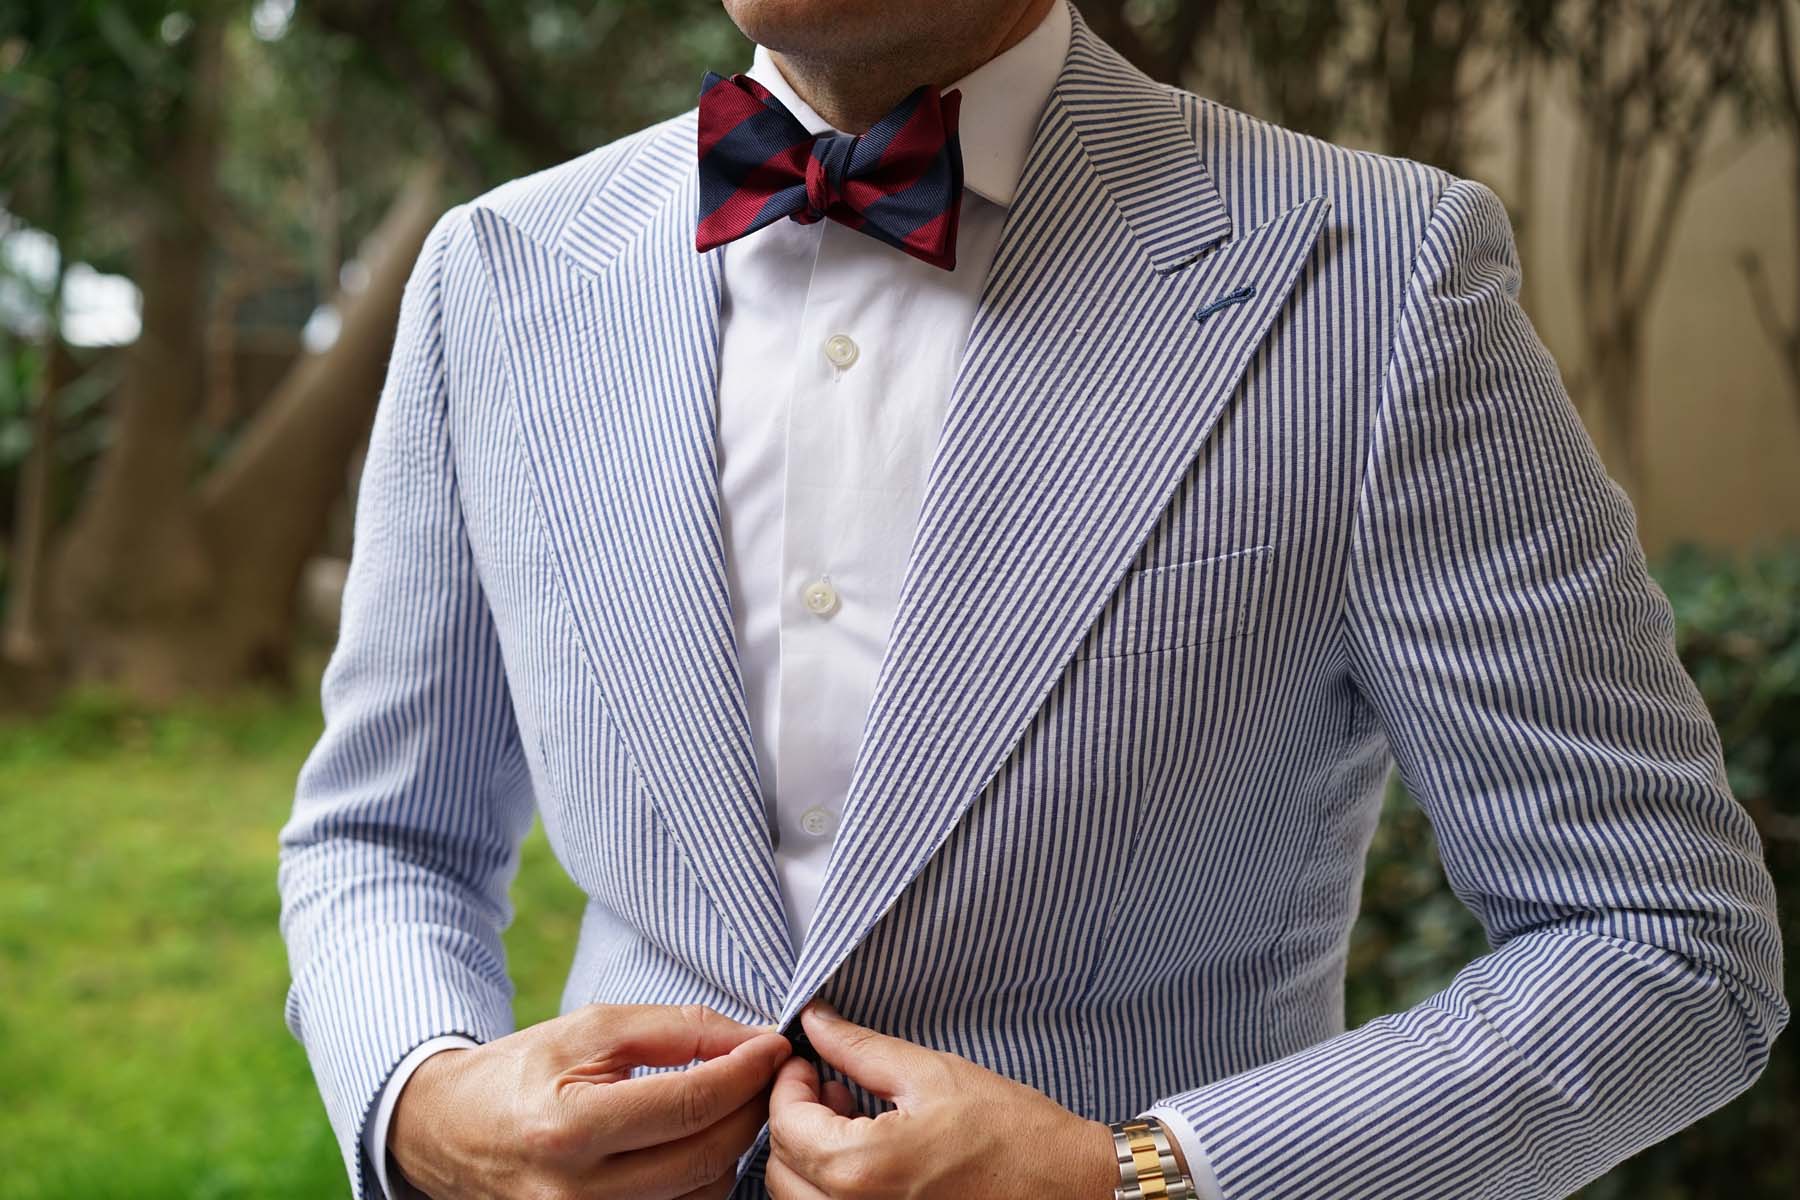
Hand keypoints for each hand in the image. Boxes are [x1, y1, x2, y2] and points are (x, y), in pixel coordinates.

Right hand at [388, 1003, 791, 1198]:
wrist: (449, 1131)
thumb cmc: (523, 1071)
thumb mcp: (591, 1029)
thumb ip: (676, 1029)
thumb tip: (750, 1039)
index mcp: (571, 1128)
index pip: (691, 1104)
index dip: (746, 1071)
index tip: (774, 1045)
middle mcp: (578, 1193)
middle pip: (706, 1156)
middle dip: (751, 1108)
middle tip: (768, 1073)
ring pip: (702, 1193)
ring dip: (734, 1145)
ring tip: (735, 1102)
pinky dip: (705, 1176)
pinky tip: (703, 1139)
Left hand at [764, 1001, 1118, 1198]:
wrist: (1066, 1187)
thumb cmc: (1010, 1132)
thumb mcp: (930, 1073)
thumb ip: (859, 1048)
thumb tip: (814, 1020)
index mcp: (860, 1168)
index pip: (785, 1124)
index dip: (789, 1083)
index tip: (809, 1060)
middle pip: (782, 1168)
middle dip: (796, 1120)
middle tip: (833, 1087)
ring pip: (800, 1199)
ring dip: (810, 1157)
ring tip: (854, 1119)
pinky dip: (831, 1187)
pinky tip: (870, 1155)